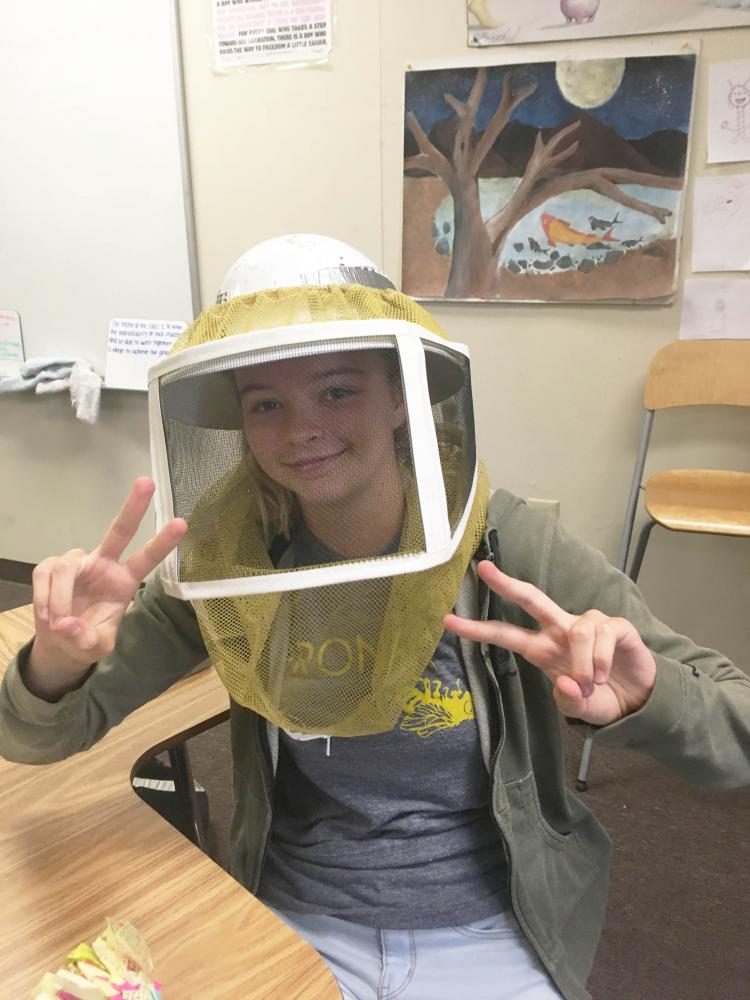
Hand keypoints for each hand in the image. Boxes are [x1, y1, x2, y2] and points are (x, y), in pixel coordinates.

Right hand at [31, 477, 186, 670]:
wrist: (60, 641)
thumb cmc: (86, 639)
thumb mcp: (94, 648)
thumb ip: (86, 639)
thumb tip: (68, 624)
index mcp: (125, 581)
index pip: (147, 559)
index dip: (163, 542)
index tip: (182, 523)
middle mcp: (104, 564)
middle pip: (119, 530)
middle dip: (133, 507)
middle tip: (147, 482)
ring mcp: (78, 563)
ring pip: (66, 567)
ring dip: (59, 599)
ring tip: (59, 624)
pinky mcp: (51, 566)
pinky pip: (44, 576)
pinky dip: (43, 599)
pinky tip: (47, 616)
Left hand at [444, 561, 655, 725]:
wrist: (640, 700)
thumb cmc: (601, 698)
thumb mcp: (582, 710)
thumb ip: (570, 702)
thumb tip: (567, 683)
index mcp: (542, 649)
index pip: (505, 635)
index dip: (477, 629)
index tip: (447, 621)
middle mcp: (560, 630)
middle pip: (531, 599)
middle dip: (506, 584)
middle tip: (483, 569)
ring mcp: (588, 624)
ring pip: (576, 630)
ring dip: (583, 662)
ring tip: (591, 684)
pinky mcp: (615, 625)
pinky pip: (603, 634)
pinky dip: (601, 658)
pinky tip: (604, 673)